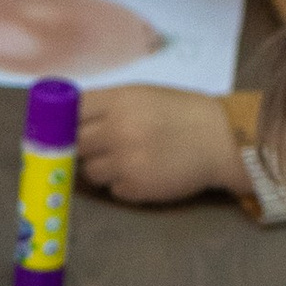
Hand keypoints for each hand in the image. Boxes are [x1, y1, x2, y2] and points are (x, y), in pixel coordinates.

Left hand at [73, 84, 248, 206]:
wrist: (221, 140)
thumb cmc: (182, 114)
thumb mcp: (144, 95)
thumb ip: (108, 106)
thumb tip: (69, 120)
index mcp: (119, 101)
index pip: (71, 112)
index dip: (65, 121)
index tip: (64, 128)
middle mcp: (117, 130)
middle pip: (75, 144)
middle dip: (84, 147)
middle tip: (100, 146)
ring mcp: (125, 161)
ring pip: (89, 171)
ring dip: (101, 168)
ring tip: (126, 159)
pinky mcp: (135, 188)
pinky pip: (112, 189)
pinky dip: (122, 184)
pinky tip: (142, 173)